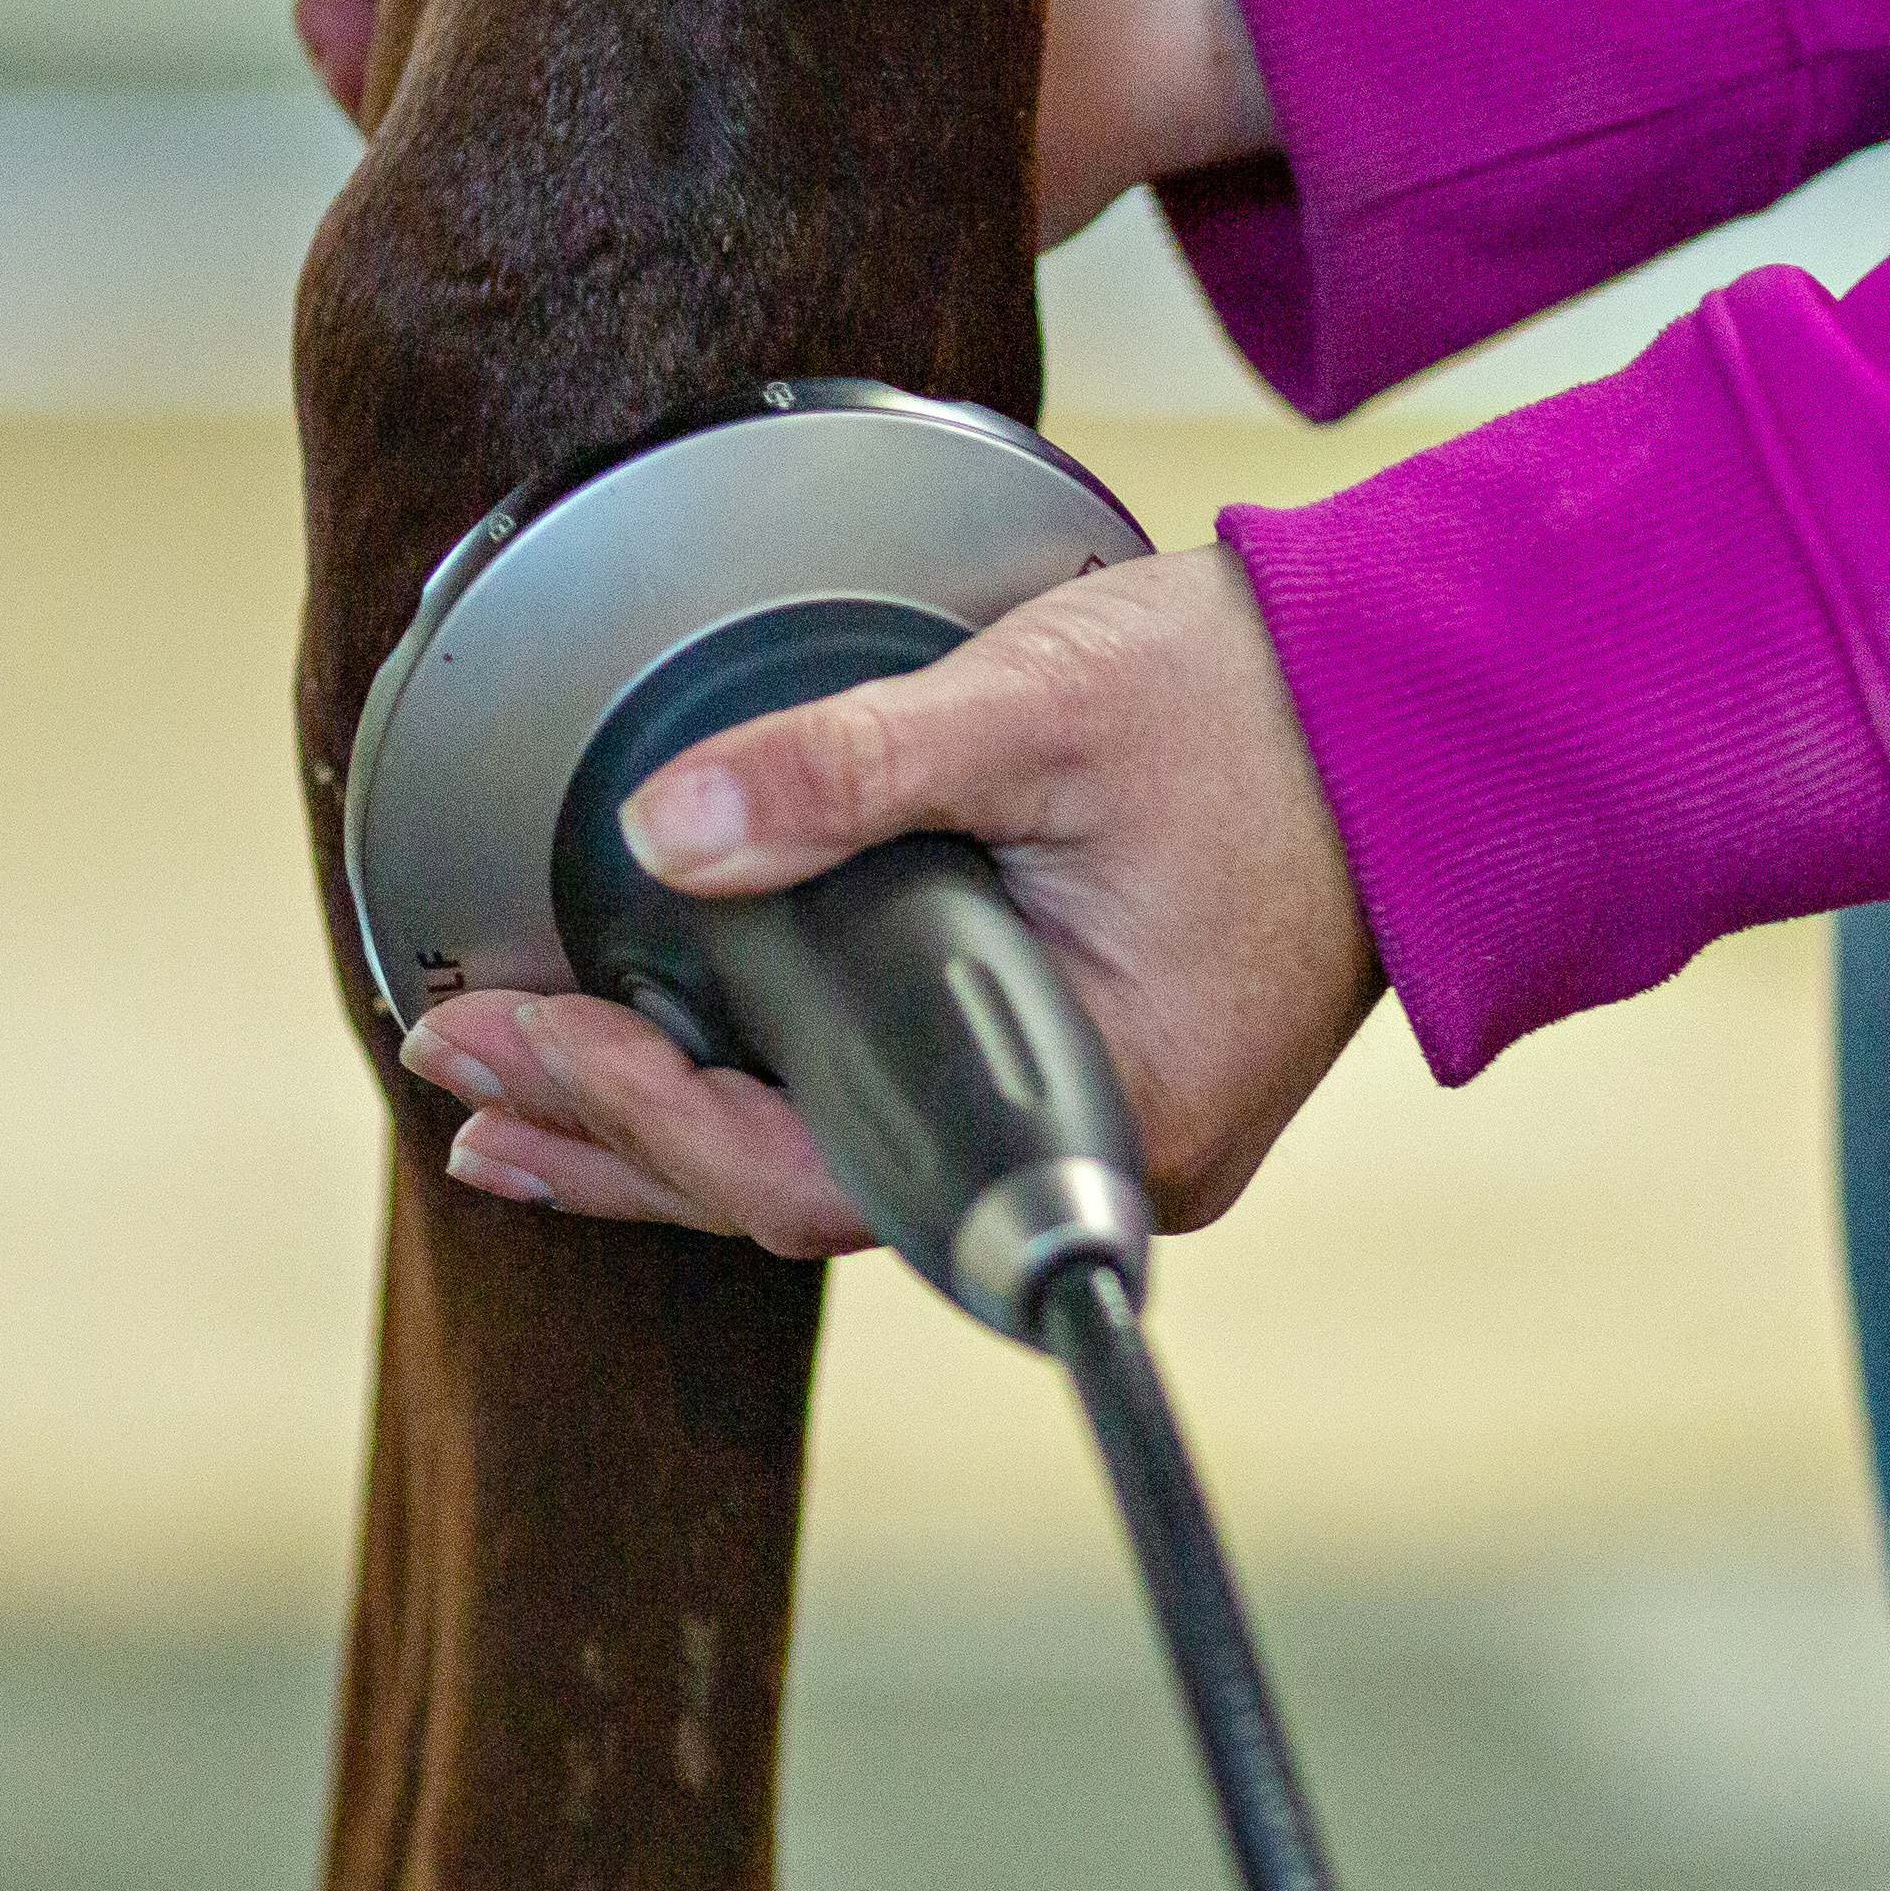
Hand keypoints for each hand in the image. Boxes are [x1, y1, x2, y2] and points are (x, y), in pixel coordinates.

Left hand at [393, 548, 1379, 1251]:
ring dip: (689, 1127)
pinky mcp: (1113, 1071)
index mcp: (1093, 1108)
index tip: (500, 1039)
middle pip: (812, 1196)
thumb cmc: (1262, 704)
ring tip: (529, 1103)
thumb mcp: (1032, 707)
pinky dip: (787, 1094)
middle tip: (460, 1086)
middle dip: (620, 1142)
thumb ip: (842, 772)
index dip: (631, 1116)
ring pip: (858, 1166)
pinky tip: (698, 1061)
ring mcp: (1113, 1126)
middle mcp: (1106, 1159)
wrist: (1428, 694)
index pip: (806, 1168)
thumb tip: (666, 835)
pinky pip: (917, 1120)